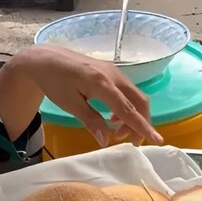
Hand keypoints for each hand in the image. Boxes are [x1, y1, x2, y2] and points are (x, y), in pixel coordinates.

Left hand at [20, 44, 161, 146]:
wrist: (44, 59)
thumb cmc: (54, 82)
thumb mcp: (70, 105)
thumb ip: (91, 121)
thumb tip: (106, 141)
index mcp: (102, 84)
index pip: (128, 109)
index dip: (142, 126)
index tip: (157, 140)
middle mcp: (113, 75)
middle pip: (139, 101)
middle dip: (140, 122)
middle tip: (129, 140)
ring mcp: (113, 71)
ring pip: (134, 95)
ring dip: (133, 114)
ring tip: (118, 130)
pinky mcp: (109, 70)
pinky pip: (126, 89)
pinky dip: (126, 104)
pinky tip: (113, 115)